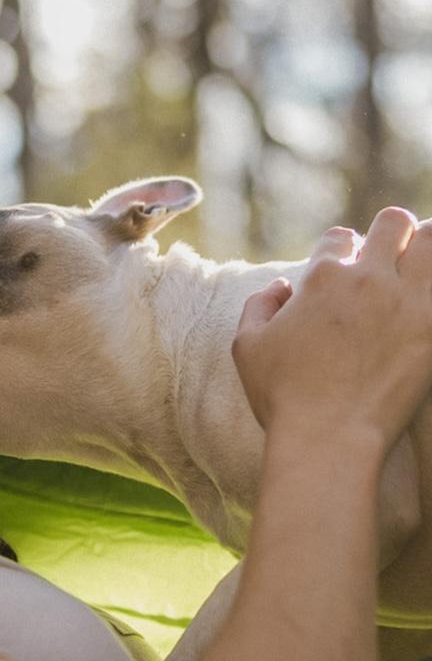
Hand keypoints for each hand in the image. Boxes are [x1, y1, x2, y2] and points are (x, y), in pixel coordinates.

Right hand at [233, 209, 431, 450]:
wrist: (327, 437)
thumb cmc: (282, 397)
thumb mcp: (246, 348)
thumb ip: (259, 306)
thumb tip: (281, 287)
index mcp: (321, 278)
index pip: (341, 237)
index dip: (344, 249)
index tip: (349, 267)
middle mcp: (367, 278)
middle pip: (394, 223)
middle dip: (394, 234)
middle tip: (395, 260)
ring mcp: (407, 300)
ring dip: (427, 248)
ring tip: (421, 270)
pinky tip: (427, 300)